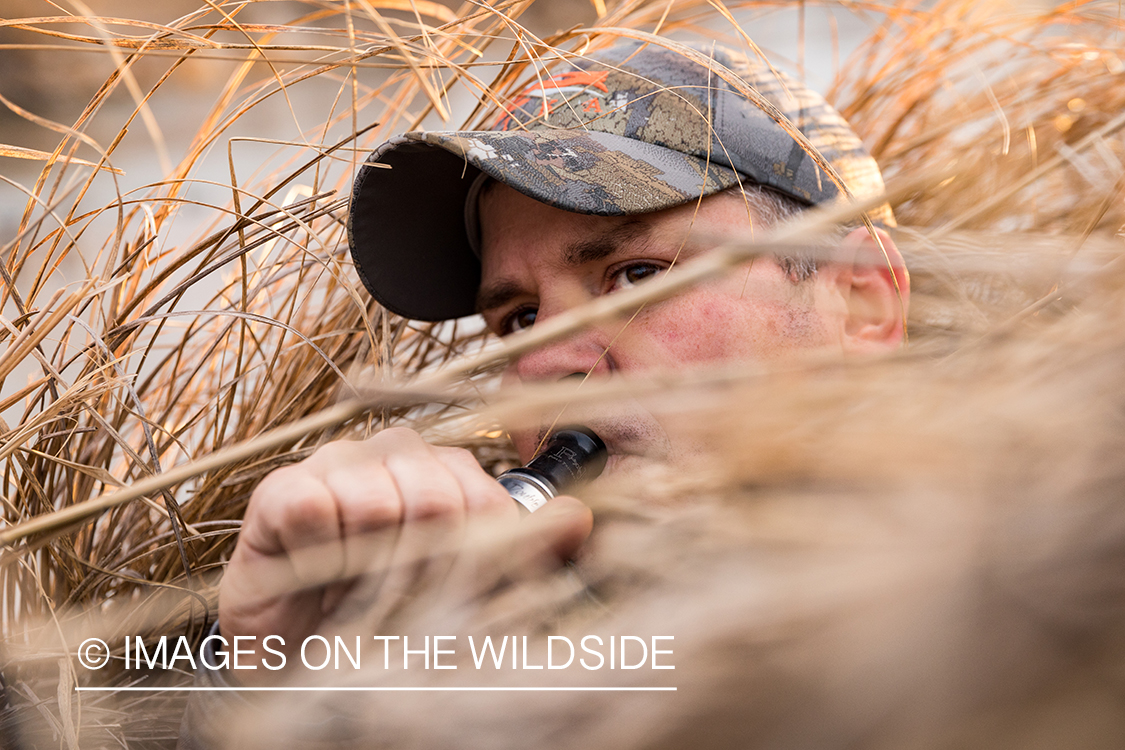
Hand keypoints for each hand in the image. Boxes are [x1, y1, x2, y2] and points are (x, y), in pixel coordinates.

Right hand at [217, 427, 591, 683]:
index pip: (485, 497)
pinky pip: (314, 507)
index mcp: (446, 469)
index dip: (478, 557)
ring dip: (369, 568)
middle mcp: (394, 453)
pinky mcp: (281, 490)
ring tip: (359, 592)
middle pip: (436, 497)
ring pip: (377, 501)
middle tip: (401, 601)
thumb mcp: (468, 593)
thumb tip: (578, 517)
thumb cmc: (396, 618)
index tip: (454, 595)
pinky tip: (317, 573)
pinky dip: (320, 553)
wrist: (311, 666)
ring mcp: (337, 464)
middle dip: (423, 568)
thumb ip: (523, 551)